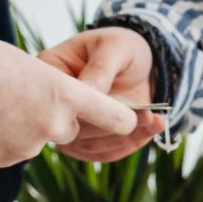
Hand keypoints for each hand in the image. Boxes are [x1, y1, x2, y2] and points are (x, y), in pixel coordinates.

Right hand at [0, 28, 138, 166]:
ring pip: (32, 140)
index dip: (121, 119)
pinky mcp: (0, 161)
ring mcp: (25, 147)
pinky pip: (6, 150)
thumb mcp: (19, 62)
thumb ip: (41, 85)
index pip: (109, 114)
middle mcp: (51, 124)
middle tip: (20, 96)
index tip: (132, 122)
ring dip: (19, 127)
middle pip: (65, 128)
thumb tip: (43, 102)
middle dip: (50, 117)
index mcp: (61, 92)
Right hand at [39, 26, 167, 161]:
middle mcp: (54, 103)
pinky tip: (152, 126)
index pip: (57, 97)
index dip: (86, 105)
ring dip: (124, 137)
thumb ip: (100, 67)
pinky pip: (104, 154)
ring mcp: (69, 125)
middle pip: (70, 127)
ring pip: (88, 146)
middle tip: (143, 114)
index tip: (118, 102)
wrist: (139, 64)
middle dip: (110, 125)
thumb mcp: (114, 47)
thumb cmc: (121, 47)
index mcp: (50, 72)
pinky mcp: (87, 141)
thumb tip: (87, 92)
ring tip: (151, 119)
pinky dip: (131, 145)